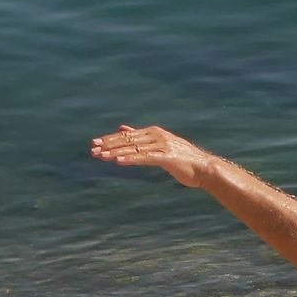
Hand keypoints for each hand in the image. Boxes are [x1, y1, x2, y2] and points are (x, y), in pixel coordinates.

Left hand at [89, 123, 215, 187]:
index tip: (95, 144)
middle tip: (93, 150)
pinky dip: (131, 159)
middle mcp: (156, 136)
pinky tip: (119, 161)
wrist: (204, 168)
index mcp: (153, 132)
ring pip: (134, 149)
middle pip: (128, 140)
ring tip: (101, 157)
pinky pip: (145, 158)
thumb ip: (140, 137)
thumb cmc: (181, 159)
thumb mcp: (159, 145)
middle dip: (109, 145)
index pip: (127, 135)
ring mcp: (162, 145)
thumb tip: (123, 128)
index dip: (110, 140)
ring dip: (116, 153)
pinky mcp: (166, 157)